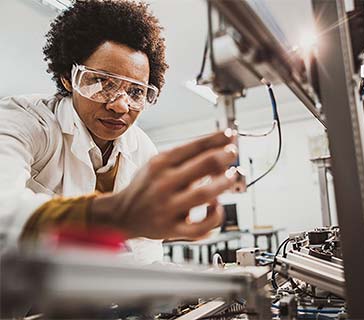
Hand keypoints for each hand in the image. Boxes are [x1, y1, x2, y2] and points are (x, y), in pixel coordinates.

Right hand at [91, 130, 237, 238]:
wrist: (122, 215)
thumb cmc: (146, 187)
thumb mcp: (157, 164)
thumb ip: (184, 157)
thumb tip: (218, 147)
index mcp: (160, 164)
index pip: (194, 146)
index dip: (216, 139)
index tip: (230, 135)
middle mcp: (164, 184)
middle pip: (203, 166)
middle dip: (224, 156)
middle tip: (233, 152)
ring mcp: (168, 208)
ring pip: (204, 195)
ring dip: (223, 184)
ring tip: (231, 176)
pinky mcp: (171, 230)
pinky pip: (199, 228)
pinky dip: (213, 218)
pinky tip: (217, 207)